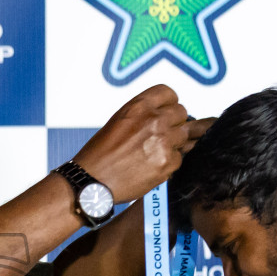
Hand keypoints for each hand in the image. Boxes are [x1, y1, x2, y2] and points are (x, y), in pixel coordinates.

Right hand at [73, 85, 206, 202]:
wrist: (93, 181)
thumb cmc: (100, 154)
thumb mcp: (119, 120)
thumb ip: (144, 114)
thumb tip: (167, 115)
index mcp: (140, 105)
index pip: (169, 94)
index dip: (168, 104)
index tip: (165, 112)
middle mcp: (154, 120)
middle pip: (181, 113)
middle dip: (173, 124)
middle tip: (159, 136)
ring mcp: (163, 141)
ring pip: (184, 136)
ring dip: (173, 144)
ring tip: (152, 153)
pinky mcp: (168, 162)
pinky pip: (179, 158)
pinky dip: (168, 163)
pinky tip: (151, 166)